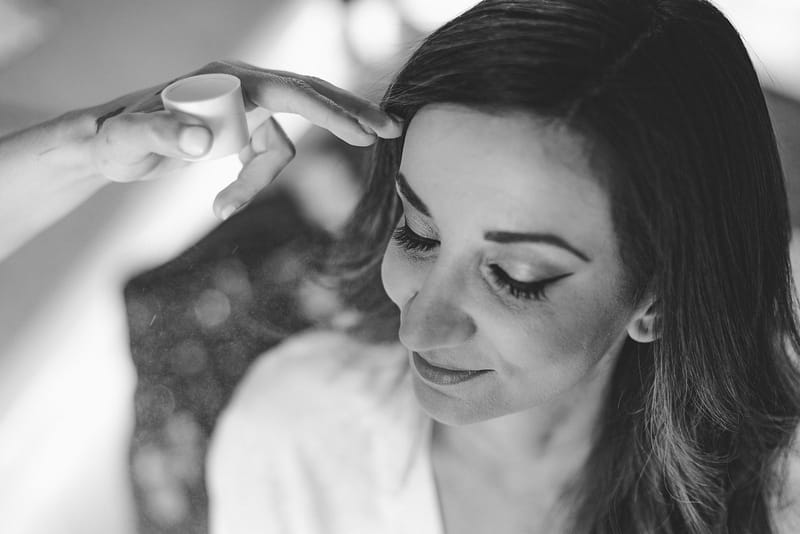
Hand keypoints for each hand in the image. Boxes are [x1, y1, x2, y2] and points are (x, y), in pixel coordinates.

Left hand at [86, 60, 402, 218]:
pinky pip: (266, 154)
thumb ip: (160, 134)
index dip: (333, 110)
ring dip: (261, 178)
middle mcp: (241, 83)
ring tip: (220, 206)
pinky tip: (221, 202)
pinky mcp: (240, 124)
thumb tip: (202, 138)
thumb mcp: (127, 140)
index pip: (293, 90)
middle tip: (391, 130)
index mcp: (225, 79)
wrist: (106, 144)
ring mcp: (243, 104)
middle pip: (310, 95)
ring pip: (282, 141)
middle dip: (349, 114)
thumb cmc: (113, 139)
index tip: (368, 133)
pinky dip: (252, 182)